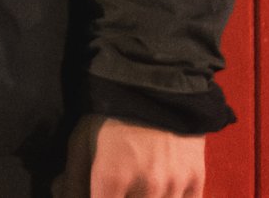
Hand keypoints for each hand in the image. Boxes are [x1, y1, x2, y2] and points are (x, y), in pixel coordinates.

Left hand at [53, 115, 203, 197]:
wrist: (155, 83)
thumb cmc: (111, 114)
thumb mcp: (81, 140)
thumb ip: (72, 180)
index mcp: (111, 178)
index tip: (99, 192)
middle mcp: (145, 188)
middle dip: (120, 197)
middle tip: (117, 188)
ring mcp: (174, 186)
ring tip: (135, 187)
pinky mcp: (196, 181)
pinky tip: (158, 190)